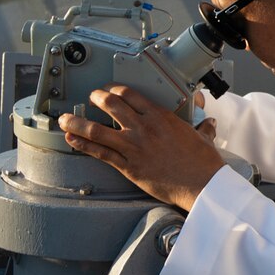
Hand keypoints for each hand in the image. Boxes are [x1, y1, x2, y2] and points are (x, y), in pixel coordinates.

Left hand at [59, 85, 224, 210]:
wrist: (202, 185)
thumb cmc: (203, 163)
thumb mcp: (204, 139)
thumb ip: (203, 128)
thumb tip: (209, 124)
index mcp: (161, 117)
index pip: (130, 95)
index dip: (115, 90)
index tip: (110, 90)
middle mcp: (144, 128)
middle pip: (111, 105)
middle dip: (96, 98)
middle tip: (91, 97)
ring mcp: (134, 147)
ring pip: (97, 129)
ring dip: (77, 122)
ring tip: (65, 119)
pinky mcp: (128, 166)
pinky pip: (100, 153)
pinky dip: (83, 146)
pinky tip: (72, 141)